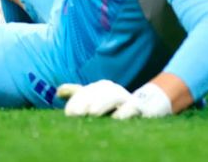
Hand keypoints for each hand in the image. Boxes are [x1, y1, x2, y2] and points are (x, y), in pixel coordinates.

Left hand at [58, 80, 172, 118]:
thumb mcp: (96, 100)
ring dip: (103, 104)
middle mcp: (115, 91)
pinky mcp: (141, 109)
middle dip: (87, 101)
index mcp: (103, 89)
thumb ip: (78, 95)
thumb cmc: (115, 106)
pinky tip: (116, 118)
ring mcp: (128, 99)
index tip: (69, 113)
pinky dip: (125, 112)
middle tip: (75, 113)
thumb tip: (58, 91)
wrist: (149, 106)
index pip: (87, 91)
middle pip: (99, 92)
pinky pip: (134, 108)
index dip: (78, 99)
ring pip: (115, 97)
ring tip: (92, 113)